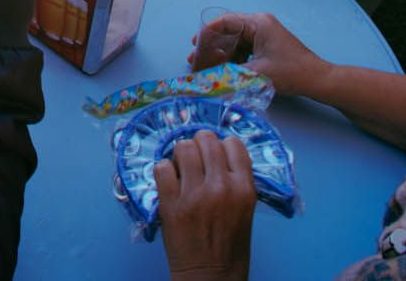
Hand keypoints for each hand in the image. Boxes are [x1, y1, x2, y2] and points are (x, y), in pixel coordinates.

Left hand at [154, 130, 255, 280]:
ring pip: (183, 147)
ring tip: (182, 170)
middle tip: (196, 160)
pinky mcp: (171, 204)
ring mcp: (195, 194)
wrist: (211, 276)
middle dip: (199, 145)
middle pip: (206, 139)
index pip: (233, 143)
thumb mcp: (245, 209)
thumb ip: (235, 181)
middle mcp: (221, 187)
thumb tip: (217, 154)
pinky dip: (163, 171)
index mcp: (244, 189)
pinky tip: (169, 182)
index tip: (215, 155)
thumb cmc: (229, 246)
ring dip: (180, 156)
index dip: (222, 146)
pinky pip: (161, 167)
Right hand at [186, 10, 329, 98]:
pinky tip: (224, 69)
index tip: (195, 44)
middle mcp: (260, 23)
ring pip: (235, 40)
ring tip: (206, 67)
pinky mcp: (267, 44)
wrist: (318, 80)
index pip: (225, 21)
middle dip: (211, 45)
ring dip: (221, 53)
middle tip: (196, 57)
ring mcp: (265, 34)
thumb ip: (230, 73)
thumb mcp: (256, 74)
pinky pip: (244, 47)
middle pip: (228, 30)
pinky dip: (233, 58)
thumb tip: (207, 78)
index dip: (207, 32)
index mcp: (258, 23)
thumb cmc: (291, 72)